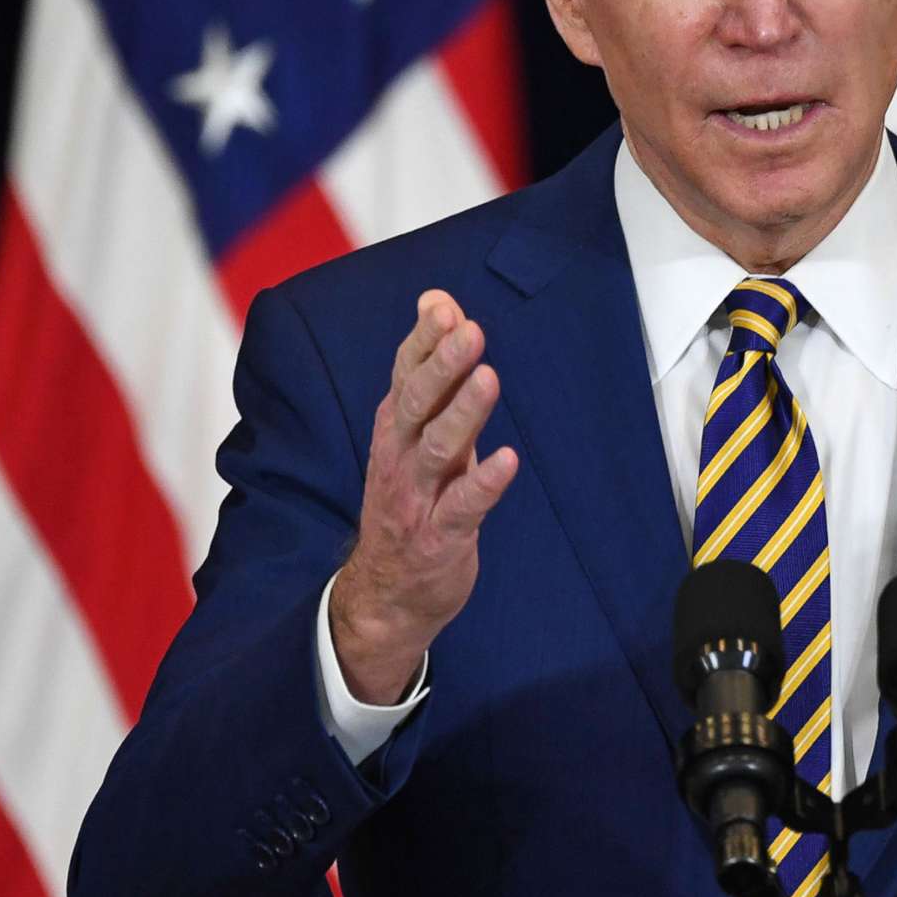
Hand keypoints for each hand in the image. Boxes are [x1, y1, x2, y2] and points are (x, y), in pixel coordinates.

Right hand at [330, 289, 519, 702]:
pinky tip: (509, 459)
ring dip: (464, 414)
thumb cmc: (411, 499)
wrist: (386, 594)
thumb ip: (431, 373)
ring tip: (489, 379)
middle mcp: (400, 458)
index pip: (404, 376)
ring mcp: (417, 498)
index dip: (423, 342)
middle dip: (442, 367)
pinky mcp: (440, 537)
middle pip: (416, 405)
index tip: (444, 308)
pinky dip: (485, 483)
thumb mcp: (417, 434)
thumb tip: (440, 303)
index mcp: (395, 429)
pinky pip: (463, 507)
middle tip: (470, 332)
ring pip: (438, 450)